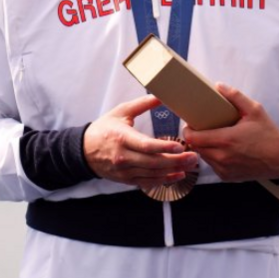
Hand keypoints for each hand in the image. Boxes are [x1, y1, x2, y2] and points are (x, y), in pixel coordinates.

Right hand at [83, 95, 200, 188]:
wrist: (84, 151)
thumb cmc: (104, 129)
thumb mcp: (121, 112)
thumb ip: (142, 104)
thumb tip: (161, 95)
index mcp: (122, 138)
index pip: (146, 145)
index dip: (164, 147)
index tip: (180, 146)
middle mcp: (123, 157)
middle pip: (153, 162)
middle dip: (176, 160)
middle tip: (194, 156)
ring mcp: (124, 170)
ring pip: (153, 174)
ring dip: (173, 171)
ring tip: (190, 164)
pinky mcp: (126, 179)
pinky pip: (147, 182)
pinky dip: (164, 180)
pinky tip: (178, 175)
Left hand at [183, 83, 278, 181]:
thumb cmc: (268, 134)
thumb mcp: (255, 110)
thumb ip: (236, 96)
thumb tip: (219, 86)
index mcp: (226, 140)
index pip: (194, 138)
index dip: (188, 130)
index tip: (191, 124)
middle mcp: (222, 157)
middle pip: (196, 147)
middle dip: (196, 138)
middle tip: (202, 129)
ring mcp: (224, 169)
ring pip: (204, 157)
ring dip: (205, 148)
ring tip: (214, 138)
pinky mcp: (227, 176)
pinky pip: (213, 166)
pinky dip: (214, 158)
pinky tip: (224, 150)